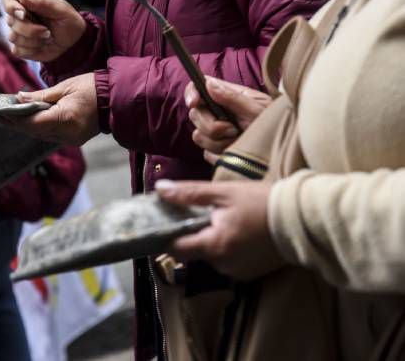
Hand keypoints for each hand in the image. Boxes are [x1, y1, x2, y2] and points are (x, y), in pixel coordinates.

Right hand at [2, 0, 85, 61]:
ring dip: (33, 40)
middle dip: (30, 29)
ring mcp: (19, 34)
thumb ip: (41, 2)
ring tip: (47, 37)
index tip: (22, 12)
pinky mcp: (21, 49)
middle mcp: (19, 18)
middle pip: (11, 22)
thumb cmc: (68, 20)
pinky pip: (18, 51)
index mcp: (26, 4)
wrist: (75, 41)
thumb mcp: (60, 9)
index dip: (10, 6)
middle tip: (47, 31)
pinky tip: (42, 46)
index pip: (7, 0)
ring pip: (14, 37)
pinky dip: (32, 50)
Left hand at [6, 73, 98, 145]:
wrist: (116, 98)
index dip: (15, 119)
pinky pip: (51, 136)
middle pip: (35, 132)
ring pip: (42, 135)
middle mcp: (67, 134)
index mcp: (65, 119)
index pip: (33, 123)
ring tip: (10, 118)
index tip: (0, 114)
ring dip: (27, 127)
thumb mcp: (64, 87)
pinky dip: (40, 128)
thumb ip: (40, 96)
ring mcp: (72, 139)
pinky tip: (30, 121)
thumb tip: (19, 98)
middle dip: (17, 124)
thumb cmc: (92, 87)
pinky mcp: (74, 140)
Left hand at [157, 180, 284, 279]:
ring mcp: (237, 271)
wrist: (303, 218)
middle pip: (194, 252)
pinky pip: (228, 260)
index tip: (163, 221)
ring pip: (211, 256)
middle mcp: (223, 264)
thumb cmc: (261, 201)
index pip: (176, 249)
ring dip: (211, 240)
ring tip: (224, 219)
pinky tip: (238, 231)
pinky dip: (227, 247)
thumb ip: (189, 193)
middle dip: (192, 234)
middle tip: (199, 212)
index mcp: (214, 245)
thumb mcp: (223, 192)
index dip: (165, 235)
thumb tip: (159, 189)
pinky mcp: (251, 273)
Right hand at [185, 77, 271, 163]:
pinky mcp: (215, 150)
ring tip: (239, 140)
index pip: (197, 87)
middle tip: (234, 129)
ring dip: (219, 142)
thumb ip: (233, 98)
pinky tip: (236, 151)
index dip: (191, 93)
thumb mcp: (257, 109)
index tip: (194, 103)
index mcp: (225, 96)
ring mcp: (214, 132)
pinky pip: (207, 153)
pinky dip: (221, 154)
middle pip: (195, 115)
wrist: (281, 148)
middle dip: (212, 126)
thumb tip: (209, 84)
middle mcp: (216, 112)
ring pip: (199, 136)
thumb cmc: (273, 123)